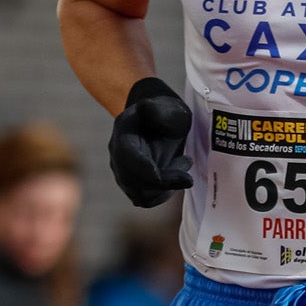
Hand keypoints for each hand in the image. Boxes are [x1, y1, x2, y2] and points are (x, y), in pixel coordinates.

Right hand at [108, 77, 194, 206]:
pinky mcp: (134, 186)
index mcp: (122, 137)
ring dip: (167, 187)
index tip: (178, 176)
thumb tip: (152, 112)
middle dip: (166, 181)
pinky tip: (177, 175)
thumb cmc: (164, 111)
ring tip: (184, 161)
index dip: (150, 171)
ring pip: (141, 195)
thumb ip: (161, 111)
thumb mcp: (167, 106)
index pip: (128, 160)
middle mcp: (118, 158)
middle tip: (188, 160)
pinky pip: (147, 200)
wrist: (158, 119)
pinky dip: (165, 193)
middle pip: (134, 183)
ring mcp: (124, 174)